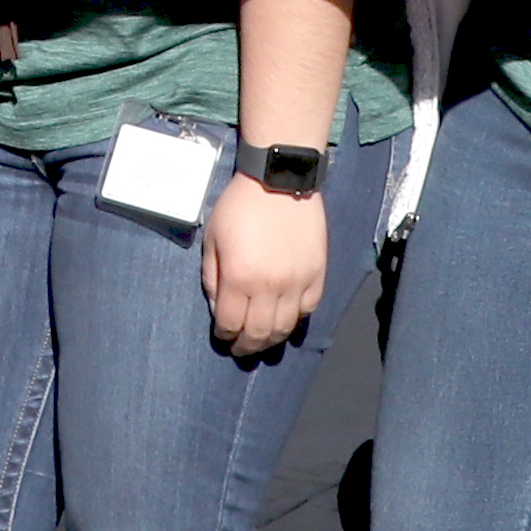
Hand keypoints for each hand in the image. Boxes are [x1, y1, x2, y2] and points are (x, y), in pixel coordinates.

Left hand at [198, 173, 330, 361]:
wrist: (279, 181)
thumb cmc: (239, 207)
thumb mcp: (212, 239)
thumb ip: (212, 277)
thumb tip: (218, 308)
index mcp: (240, 278)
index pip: (231, 324)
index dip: (225, 336)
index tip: (222, 336)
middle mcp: (270, 287)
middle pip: (259, 333)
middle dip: (247, 346)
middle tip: (240, 349)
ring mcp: (297, 282)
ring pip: (286, 327)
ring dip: (272, 339)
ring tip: (262, 341)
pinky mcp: (317, 274)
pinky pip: (309, 309)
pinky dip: (296, 320)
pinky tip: (286, 318)